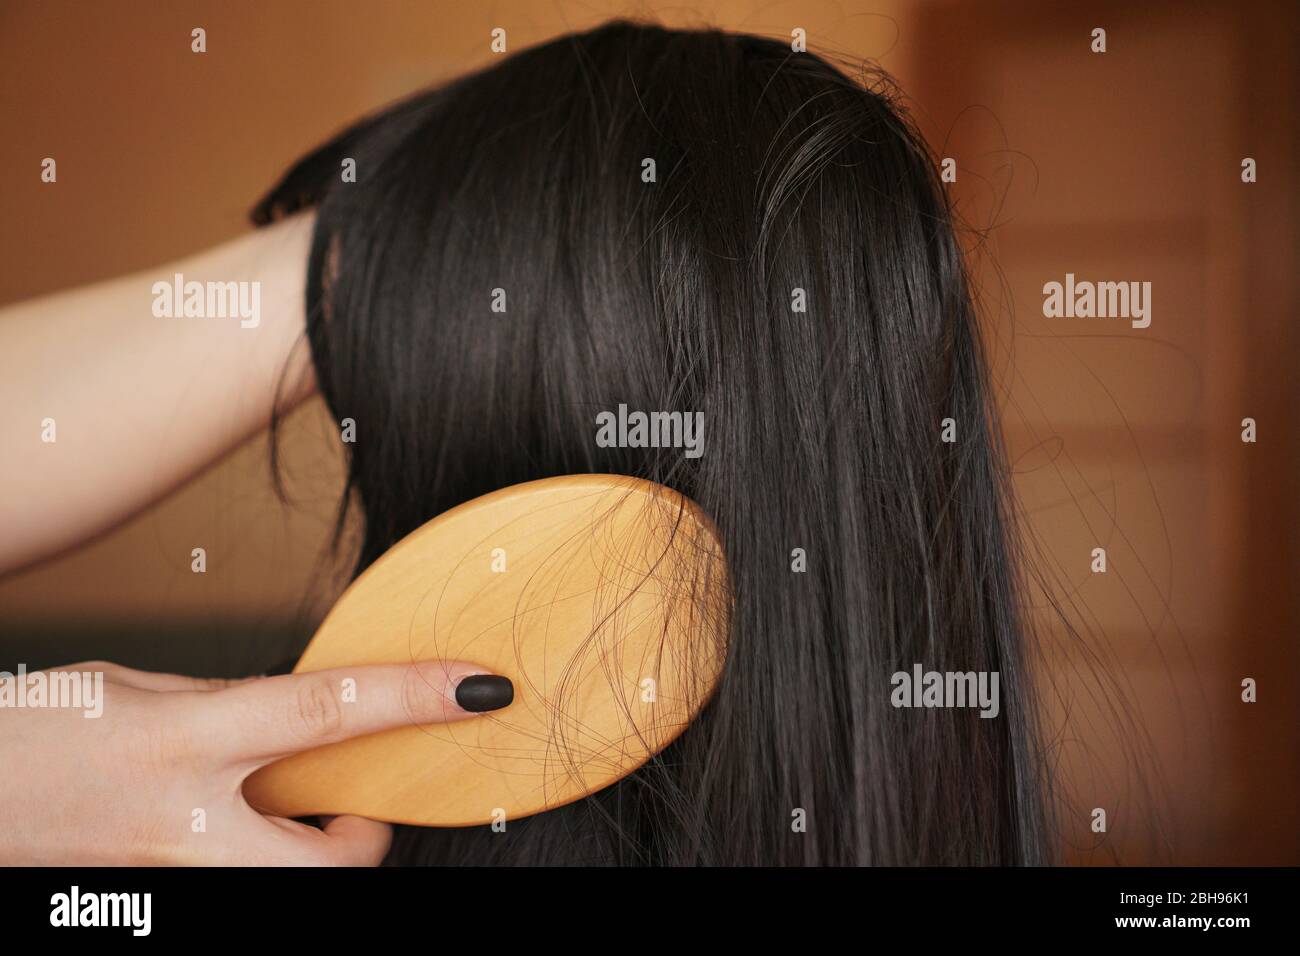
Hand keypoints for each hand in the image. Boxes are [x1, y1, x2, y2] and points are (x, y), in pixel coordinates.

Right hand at [0, 659, 512, 864]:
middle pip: (326, 858)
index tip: (477, 687)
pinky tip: (210, 821)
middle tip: (349, 809)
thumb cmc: (29, 731)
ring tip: (267, 816)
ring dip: (296, 854)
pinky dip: (241, 855)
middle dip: (363, 842)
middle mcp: (181, 821)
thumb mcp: (131, 688)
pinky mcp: (147, 901)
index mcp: (181, 740)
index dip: (413, 699)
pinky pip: (225, 882)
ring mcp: (164, 875)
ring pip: (276, 886)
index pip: (326, 712)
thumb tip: (291, 709)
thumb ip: (219, 702)